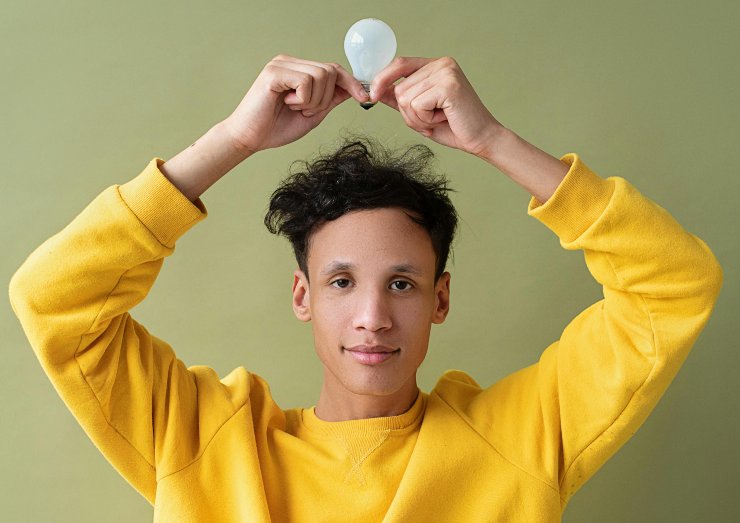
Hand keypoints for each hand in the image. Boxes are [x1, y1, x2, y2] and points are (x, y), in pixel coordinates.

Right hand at [223, 55, 368, 154]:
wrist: (249, 139)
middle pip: (331, 71)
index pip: (333, 69)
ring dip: (313, 101)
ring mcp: (282, 65)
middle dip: (325, 98)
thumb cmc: (276, 128)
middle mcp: (291, 63)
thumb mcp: (313, 114)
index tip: (364, 98)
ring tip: (294, 108)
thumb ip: (330, 100)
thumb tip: (354, 90)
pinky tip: (286, 104)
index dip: (351, 83)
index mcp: (299, 70)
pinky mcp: (274, 72)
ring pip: (321, 76)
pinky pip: (306, 81)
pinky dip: (302, 99)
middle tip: (305, 110)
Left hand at [370, 57, 504, 158]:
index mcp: (436, 65)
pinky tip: (444, 118)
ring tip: (438, 118)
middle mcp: (441, 64)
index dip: (382, 79)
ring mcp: (446, 73)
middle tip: (431, 119)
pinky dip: (425, 119)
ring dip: (417, 118)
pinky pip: (416, 105)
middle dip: (408, 112)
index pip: (399, 63)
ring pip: (405, 98)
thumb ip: (401, 99)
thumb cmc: (454, 127)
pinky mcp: (448, 85)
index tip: (372, 95)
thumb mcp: (420, 112)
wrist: (482, 139)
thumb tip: (377, 92)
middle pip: (399, 87)